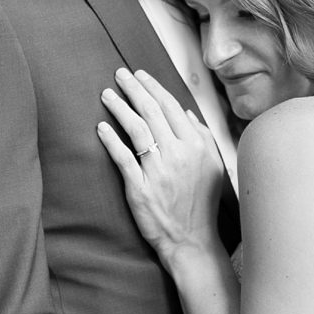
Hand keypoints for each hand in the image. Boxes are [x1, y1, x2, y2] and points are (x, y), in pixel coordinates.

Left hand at [95, 68, 226, 262]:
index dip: (153, 87)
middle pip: (152, 112)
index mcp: (197, 145)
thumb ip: (202, 137)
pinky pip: (123, 158)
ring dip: (120, 108)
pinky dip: (111, 140)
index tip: (139, 75)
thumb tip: (186, 113)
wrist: (191, 239)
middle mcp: (179, 154)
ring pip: (137, 130)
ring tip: (107, 94)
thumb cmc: (201, 203)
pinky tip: (101, 127)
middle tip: (119, 74)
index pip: (171, 107)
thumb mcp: (213, 166)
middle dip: (134, 88)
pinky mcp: (141, 188)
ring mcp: (159, 171)